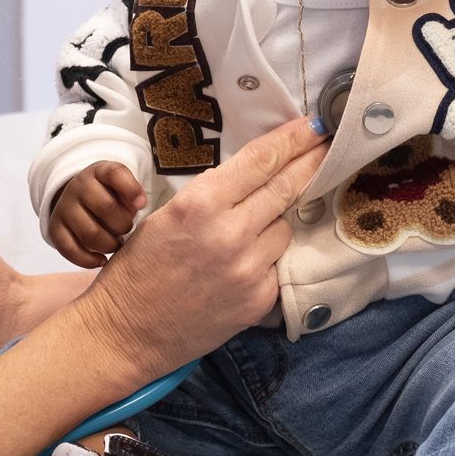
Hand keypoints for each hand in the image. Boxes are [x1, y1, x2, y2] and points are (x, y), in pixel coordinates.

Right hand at [50, 162, 147, 267]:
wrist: (78, 199)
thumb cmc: (109, 195)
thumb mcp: (122, 186)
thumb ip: (133, 193)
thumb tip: (139, 204)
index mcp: (98, 171)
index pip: (115, 173)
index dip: (131, 189)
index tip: (142, 205)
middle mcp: (77, 186)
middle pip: (106, 207)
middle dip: (124, 225)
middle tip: (126, 230)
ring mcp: (64, 207)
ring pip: (90, 234)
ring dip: (110, 245)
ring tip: (116, 243)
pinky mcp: (55, 228)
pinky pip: (70, 249)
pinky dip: (89, 260)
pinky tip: (102, 259)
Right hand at [73, 118, 327, 381]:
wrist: (126, 332)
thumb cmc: (137, 270)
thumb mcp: (165, 216)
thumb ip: (213, 195)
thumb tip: (255, 176)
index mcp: (200, 204)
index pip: (261, 161)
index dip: (292, 139)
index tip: (314, 124)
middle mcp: (230, 233)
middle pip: (286, 187)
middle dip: (310, 161)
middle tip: (328, 144)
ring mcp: (249, 269)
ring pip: (284, 228)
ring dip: (275, 221)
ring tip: (247, 231)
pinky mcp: (259, 299)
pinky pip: (276, 264)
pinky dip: (265, 259)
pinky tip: (239, 266)